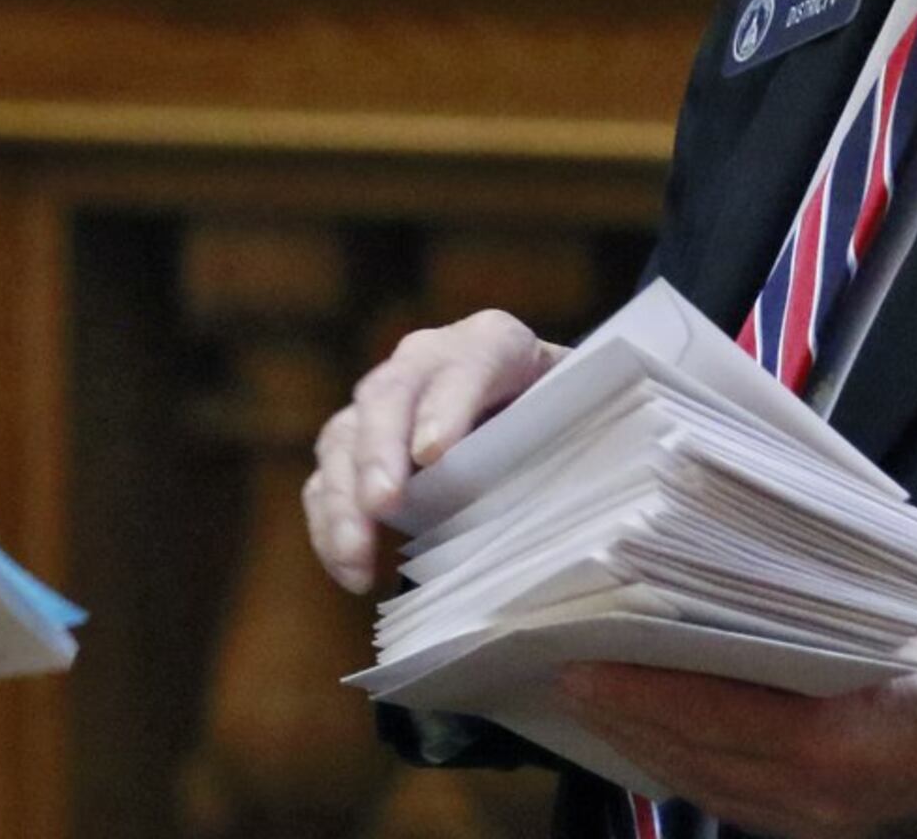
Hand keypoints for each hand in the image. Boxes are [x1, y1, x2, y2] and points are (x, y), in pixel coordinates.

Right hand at [301, 309, 564, 592]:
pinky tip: (352, 572)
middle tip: (382, 503)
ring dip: (344, 499)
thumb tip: (591, 499)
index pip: (472, 359)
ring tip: (357, 558)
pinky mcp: (355, 450)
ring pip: (344, 438)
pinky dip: (330, 527)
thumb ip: (582, 439)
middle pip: (389, 394)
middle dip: (380, 450)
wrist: (539, 417)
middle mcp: (426, 360)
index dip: (450, 403)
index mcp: (494, 344)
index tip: (436, 454)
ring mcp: (382, 405)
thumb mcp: (585, 418)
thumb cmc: (570, 422)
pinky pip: (325, 482)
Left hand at [553, 607, 916, 838]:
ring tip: (599, 709)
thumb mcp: (875, 621)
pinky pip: (736, 805)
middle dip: (624, 721)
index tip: (578, 667)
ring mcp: (818, 825)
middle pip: (690, 759)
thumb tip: (706, 581)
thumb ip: (797, 615)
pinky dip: (691, 772)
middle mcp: (814, 795)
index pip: (703, 716)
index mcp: (829, 740)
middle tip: (568, 680)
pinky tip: (662, 743)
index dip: (634, 693)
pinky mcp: (822, 834)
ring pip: (705, 789)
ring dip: (647, 749)